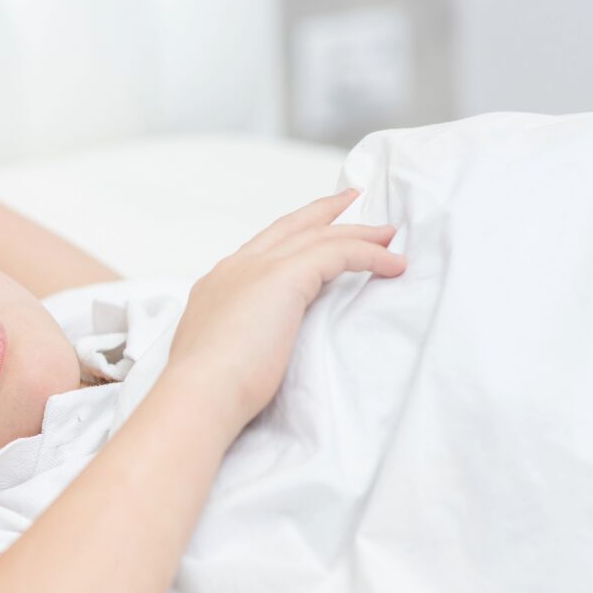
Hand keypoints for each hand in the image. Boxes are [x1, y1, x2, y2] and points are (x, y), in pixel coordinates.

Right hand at [167, 189, 405, 428]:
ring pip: (317, 235)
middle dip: (323, 213)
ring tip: (387, 235)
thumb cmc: (208, 391)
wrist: (199, 393)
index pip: (261, 250)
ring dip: (356, 233)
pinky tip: (393, 263)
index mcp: (218, 286)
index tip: (313, 230)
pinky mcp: (285, 277)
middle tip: (351, 199)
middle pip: (289, 228)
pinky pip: (339, 253)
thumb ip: (241, 336)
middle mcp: (236, 268)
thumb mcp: (224, 353)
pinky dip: (369, 255)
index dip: (291, 237)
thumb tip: (258, 342)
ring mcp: (258, 268)